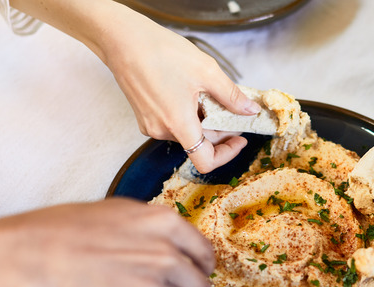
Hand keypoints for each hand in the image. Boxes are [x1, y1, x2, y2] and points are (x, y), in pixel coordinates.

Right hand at [0, 198, 213, 286]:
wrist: (38, 253)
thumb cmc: (69, 228)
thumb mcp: (120, 210)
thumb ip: (152, 226)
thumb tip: (170, 240)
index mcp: (166, 224)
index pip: (206, 252)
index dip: (202, 266)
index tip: (196, 272)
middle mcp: (168, 256)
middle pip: (202, 285)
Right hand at [97, 10, 259, 172]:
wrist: (122, 39)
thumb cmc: (160, 51)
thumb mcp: (206, 71)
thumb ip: (232, 96)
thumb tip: (250, 110)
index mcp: (178, 124)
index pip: (206, 161)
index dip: (228, 154)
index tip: (240, 138)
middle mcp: (161, 130)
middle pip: (199, 144)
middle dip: (220, 130)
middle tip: (233, 108)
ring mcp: (150, 125)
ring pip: (187, 132)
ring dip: (204, 120)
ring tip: (208, 93)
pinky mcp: (144, 116)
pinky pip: (173, 123)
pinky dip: (187, 114)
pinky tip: (191, 91)